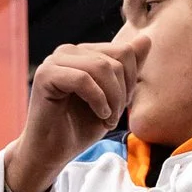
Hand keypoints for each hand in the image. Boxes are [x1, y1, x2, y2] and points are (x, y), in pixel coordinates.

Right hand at [3, 40, 134, 191]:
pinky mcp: (45, 75)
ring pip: (101, 67)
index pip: (123, 51)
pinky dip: (98, 100)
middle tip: (114, 116)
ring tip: (107, 118)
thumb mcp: (114, 98)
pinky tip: (99, 115)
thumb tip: (145, 38)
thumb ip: (128, 69)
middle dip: (122, 91)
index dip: (131, 80)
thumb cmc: (79, 128)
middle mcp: (68, 51)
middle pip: (115, 58)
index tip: (121, 107)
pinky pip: (83, 79)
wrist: (50, 153)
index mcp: (83, 53)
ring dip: (112, 98)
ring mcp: (55, 61)